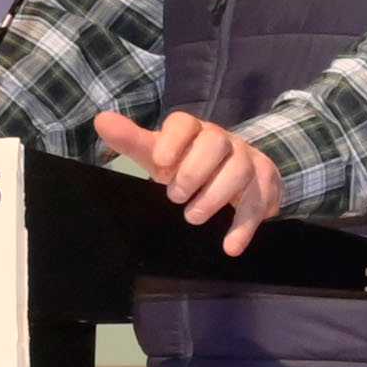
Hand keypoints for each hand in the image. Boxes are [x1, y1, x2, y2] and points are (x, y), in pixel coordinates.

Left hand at [95, 107, 285, 254]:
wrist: (238, 175)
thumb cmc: (189, 164)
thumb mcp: (160, 156)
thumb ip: (133, 141)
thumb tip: (101, 120)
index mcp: (194, 131)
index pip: (184, 123)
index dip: (172, 140)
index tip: (160, 162)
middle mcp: (223, 140)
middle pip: (216, 143)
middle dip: (194, 171)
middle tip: (175, 197)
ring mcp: (248, 160)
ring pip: (240, 170)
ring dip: (215, 196)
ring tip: (193, 217)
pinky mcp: (265, 184)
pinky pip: (259, 202)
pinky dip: (244, 226)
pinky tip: (230, 246)